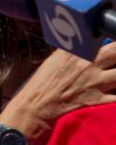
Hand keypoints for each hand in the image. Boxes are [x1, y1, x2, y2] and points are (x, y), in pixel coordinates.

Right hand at [0, 42, 115, 144]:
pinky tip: (114, 92)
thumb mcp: (55, 59)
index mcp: (77, 51)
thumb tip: (85, 43)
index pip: (103, 37)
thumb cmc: (43, 84)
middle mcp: (89, 64)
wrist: (35, 107)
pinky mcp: (98, 101)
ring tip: (113, 76)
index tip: (111, 42)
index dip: (111, 36)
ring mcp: (96, 83)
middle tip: (115, 58)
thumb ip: (73, 51)